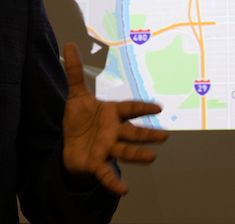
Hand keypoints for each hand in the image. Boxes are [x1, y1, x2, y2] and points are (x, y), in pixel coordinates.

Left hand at [61, 42, 167, 195]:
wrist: (69, 145)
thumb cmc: (79, 120)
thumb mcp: (76, 95)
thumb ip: (74, 71)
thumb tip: (69, 44)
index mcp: (111, 113)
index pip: (129, 109)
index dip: (142, 108)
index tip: (159, 108)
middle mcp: (114, 132)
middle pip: (133, 133)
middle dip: (147, 135)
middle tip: (164, 136)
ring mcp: (107, 148)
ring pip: (125, 152)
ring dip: (138, 155)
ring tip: (152, 157)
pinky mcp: (98, 163)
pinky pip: (107, 174)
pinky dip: (114, 183)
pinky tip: (123, 190)